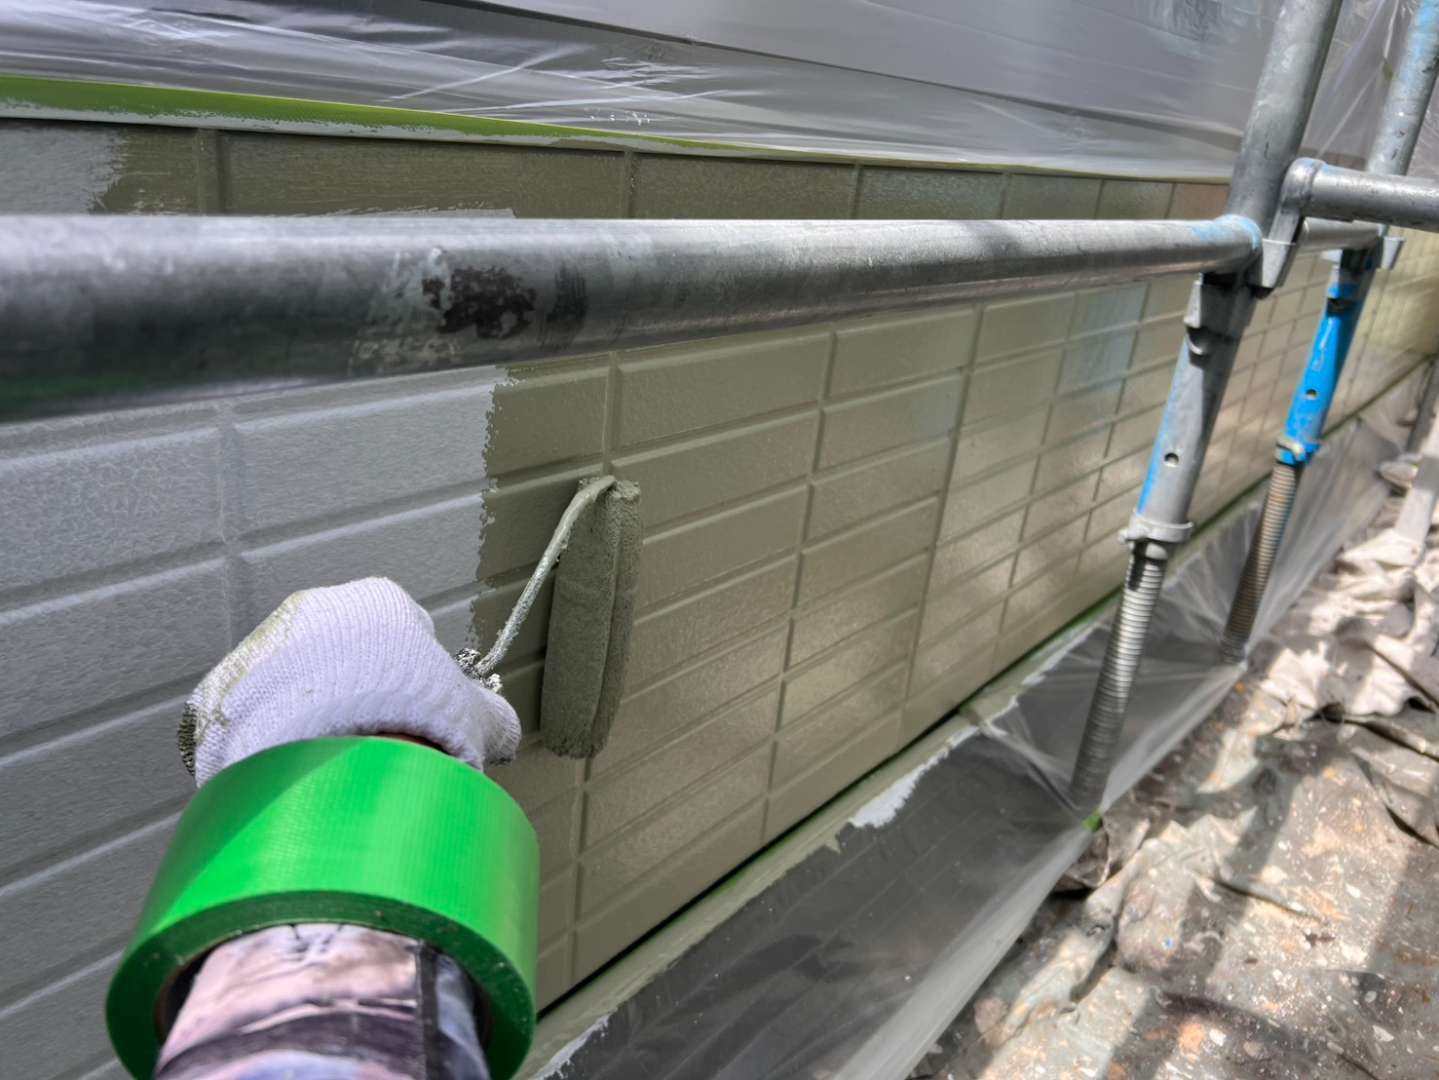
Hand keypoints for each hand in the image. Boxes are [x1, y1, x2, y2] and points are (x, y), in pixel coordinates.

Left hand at [180, 578, 520, 784]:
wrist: (333, 754)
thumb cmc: (416, 721)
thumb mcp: (475, 718)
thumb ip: (489, 716)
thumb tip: (502, 728)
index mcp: (379, 602)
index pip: (403, 632)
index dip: (415, 678)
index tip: (416, 715)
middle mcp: (316, 609)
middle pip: (344, 655)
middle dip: (358, 694)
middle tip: (377, 742)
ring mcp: (265, 647)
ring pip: (297, 686)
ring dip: (312, 718)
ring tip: (334, 765)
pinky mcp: (226, 690)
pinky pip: (254, 719)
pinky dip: (272, 743)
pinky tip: (297, 774)